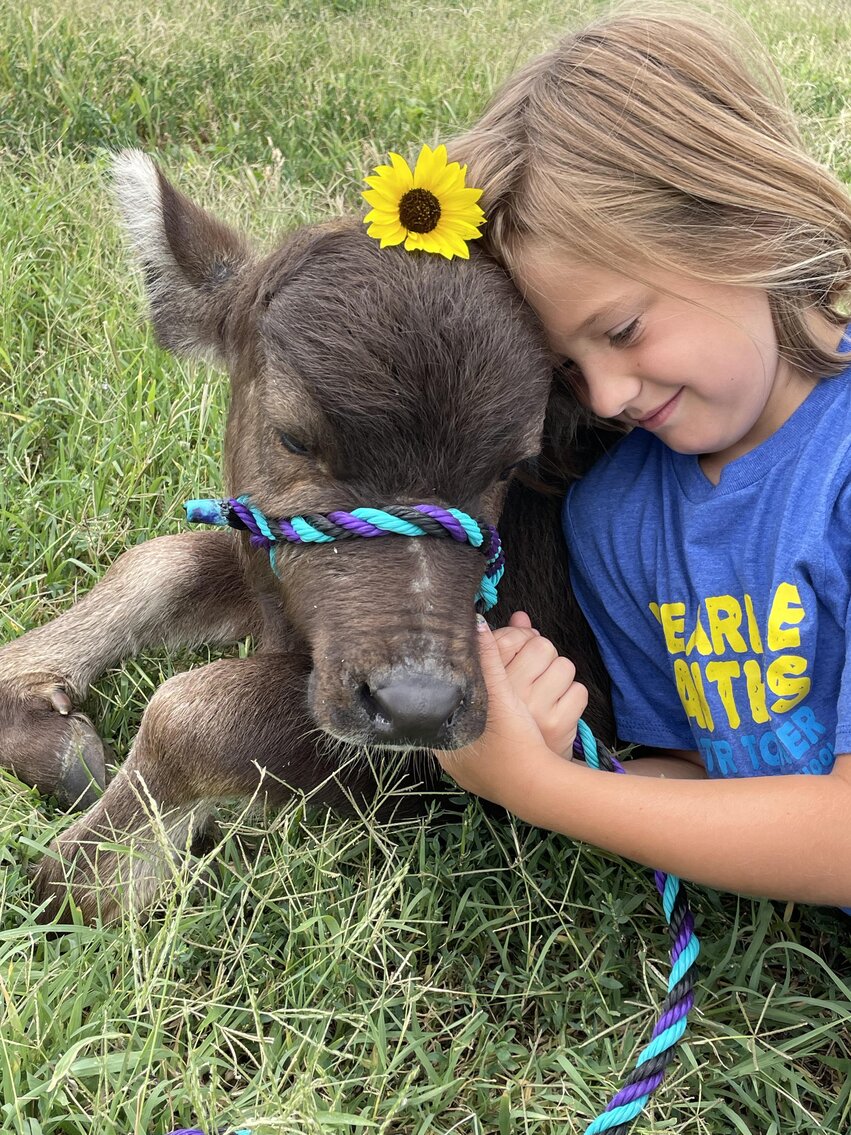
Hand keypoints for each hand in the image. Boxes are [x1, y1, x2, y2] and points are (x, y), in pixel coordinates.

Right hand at [436, 612, 585, 812]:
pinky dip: (573, 699)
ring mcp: (531, 712)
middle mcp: (502, 698)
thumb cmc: (500, 731)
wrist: (517, 783)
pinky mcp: (557, 727)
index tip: (519, 650)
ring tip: (545, 695)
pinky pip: (579, 691)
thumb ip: (502, 649)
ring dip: (559, 677)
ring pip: (564, 666)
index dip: (518, 638)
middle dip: (542, 655)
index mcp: (480, 686)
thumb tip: (522, 616)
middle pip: (540, 646)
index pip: (506, 639)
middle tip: (534, 676)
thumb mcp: (491, 691)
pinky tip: (558, 711)